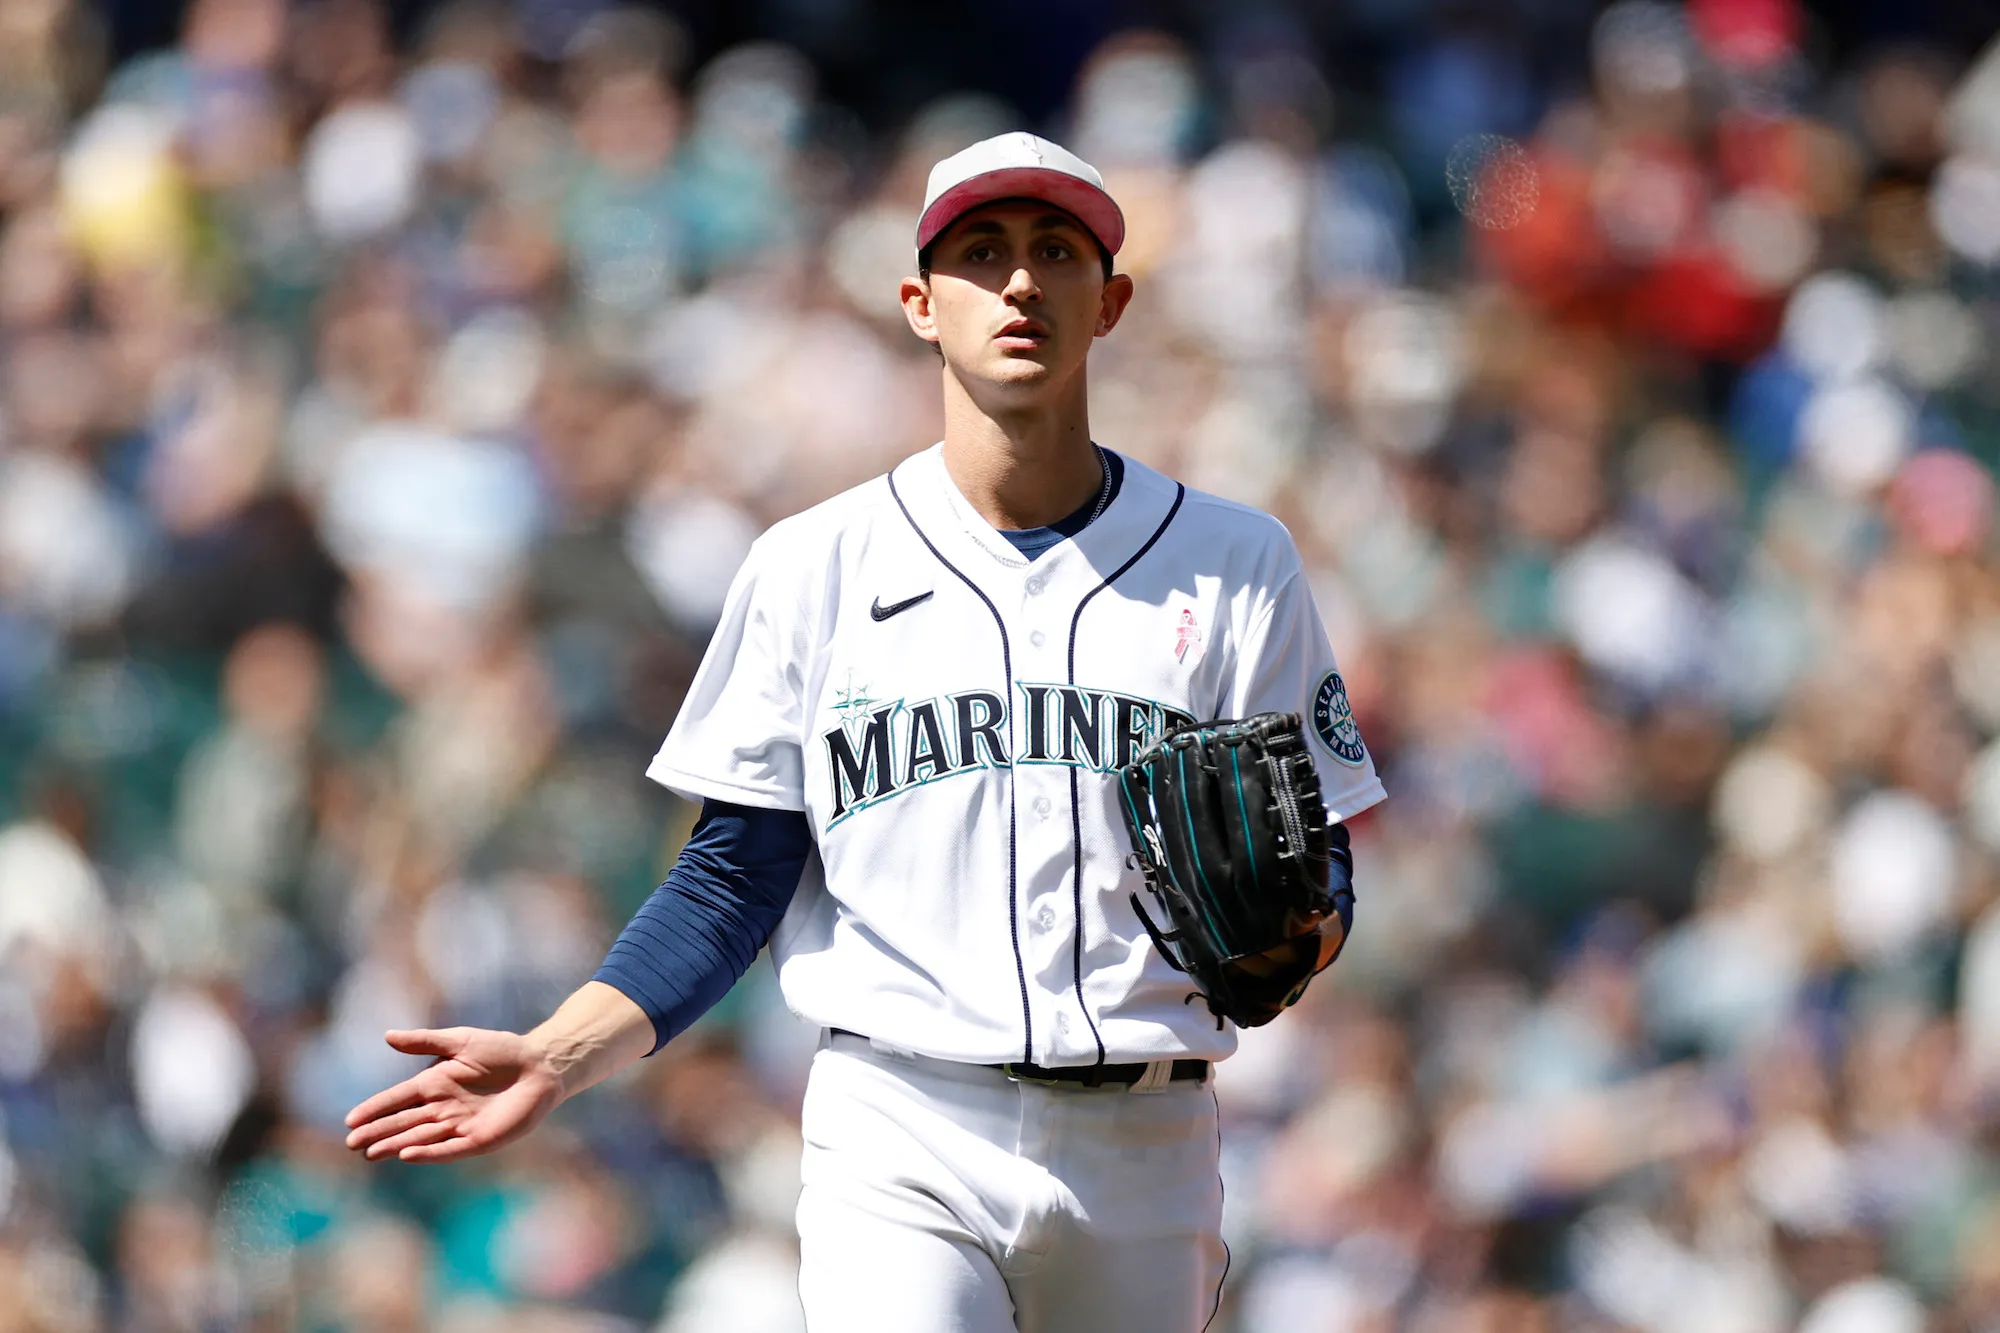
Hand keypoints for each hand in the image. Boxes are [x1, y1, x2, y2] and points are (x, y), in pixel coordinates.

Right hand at [343, 1027, 565, 1163]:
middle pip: (403, 1123)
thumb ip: (425, 1042)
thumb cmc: (502, 1050)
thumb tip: (387, 1036)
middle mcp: (442, 1108)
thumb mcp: (460, 1041)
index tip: (351, 1120)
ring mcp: (459, 1125)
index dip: (374, 1109)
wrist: (539, 1065)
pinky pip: (448, 1149)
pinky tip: (407, 1155)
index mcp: (434, 1084)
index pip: (397, 1099)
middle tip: (353, 1144)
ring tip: (371, 1152)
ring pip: (419, 1138)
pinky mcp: (478, 1139)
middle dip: (377, 1132)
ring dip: (395, 1145)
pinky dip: (428, 1152)